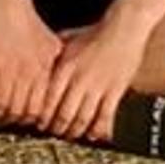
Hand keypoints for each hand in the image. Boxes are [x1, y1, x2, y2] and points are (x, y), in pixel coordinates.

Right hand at [0, 0, 63, 130]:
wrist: (7, 2)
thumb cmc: (27, 22)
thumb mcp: (49, 42)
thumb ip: (55, 64)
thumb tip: (62, 81)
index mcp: (44, 70)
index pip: (42, 106)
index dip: (33, 118)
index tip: (27, 120)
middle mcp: (29, 72)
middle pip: (22, 110)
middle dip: (15, 119)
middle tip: (8, 120)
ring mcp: (10, 68)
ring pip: (4, 105)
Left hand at [40, 17, 149, 144]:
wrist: (124, 27)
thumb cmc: (96, 32)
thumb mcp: (69, 39)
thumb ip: (55, 52)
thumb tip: (39, 59)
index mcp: (66, 66)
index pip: (49, 99)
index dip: (43, 116)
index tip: (40, 124)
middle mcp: (80, 78)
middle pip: (64, 113)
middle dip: (57, 128)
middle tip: (54, 134)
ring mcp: (98, 86)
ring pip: (83, 119)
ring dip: (76, 132)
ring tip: (72, 136)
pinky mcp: (115, 91)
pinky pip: (105, 117)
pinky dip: (99, 130)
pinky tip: (94, 135)